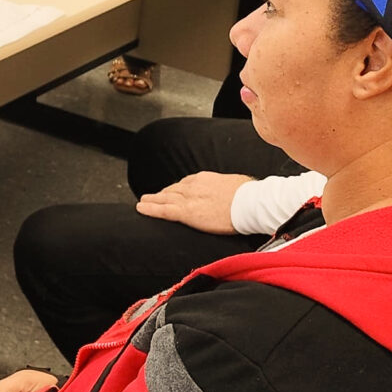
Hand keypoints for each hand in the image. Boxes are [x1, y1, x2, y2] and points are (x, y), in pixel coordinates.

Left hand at [133, 171, 251, 234]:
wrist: (251, 202)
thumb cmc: (249, 194)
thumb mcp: (235, 185)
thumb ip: (226, 189)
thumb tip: (233, 191)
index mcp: (204, 178)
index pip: (185, 184)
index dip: (176, 189)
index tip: (171, 192)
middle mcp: (193, 186)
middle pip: (172, 190)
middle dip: (162, 194)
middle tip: (152, 197)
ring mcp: (189, 198)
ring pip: (164, 199)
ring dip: (152, 200)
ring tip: (143, 202)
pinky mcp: (187, 212)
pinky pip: (163, 210)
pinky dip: (150, 209)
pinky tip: (141, 208)